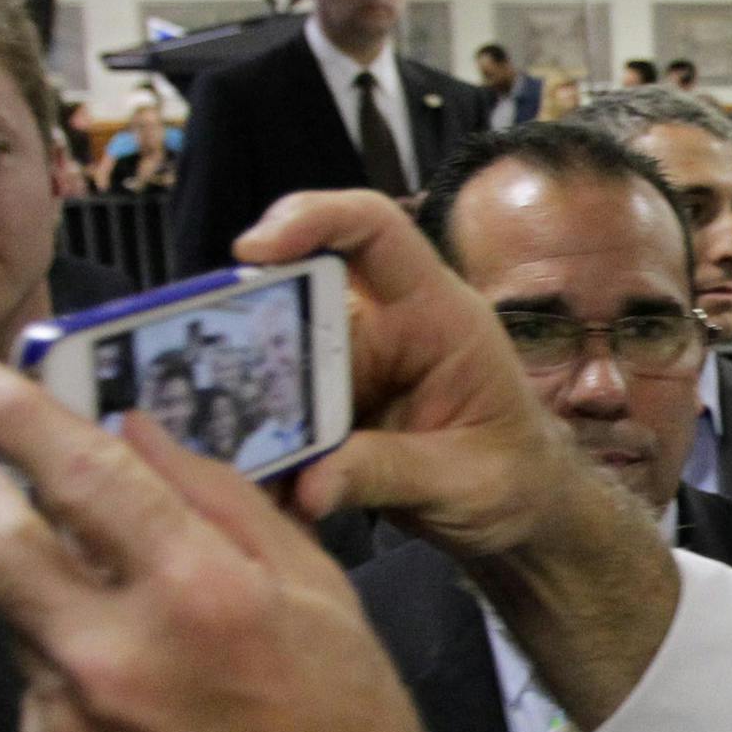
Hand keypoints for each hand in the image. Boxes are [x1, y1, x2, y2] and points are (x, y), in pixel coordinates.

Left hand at [0, 360, 527, 731]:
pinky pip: (35, 700)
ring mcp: (73, 729)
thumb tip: (138, 435)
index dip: (17, 413)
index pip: (80, 474)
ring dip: (48, 598)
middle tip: (3, 483)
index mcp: (201, 596)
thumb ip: (225, 505)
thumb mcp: (323, 598)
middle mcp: (119, 658)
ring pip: (17, 623)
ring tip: (124, 625)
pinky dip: (71, 683)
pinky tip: (141, 713)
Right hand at [226, 190, 601, 562]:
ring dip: (247, 395)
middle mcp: (389, 326)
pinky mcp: (333, 405)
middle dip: (249, 325)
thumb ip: (388, 474)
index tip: (253, 250)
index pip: (376, 230)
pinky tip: (253, 478)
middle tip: (209, 372)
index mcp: (439, 315)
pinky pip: (281, 408)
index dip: (314, 220)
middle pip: (302, 294)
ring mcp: (355, 365)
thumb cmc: (514, 477)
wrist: (522, 511)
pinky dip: (261, 439)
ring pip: (279, 355)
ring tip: (226, 444)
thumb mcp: (465, 480)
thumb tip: (309, 485)